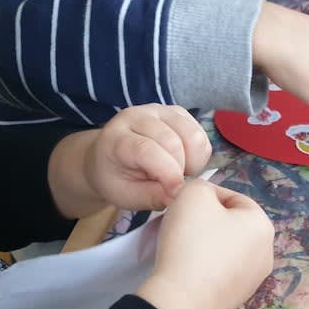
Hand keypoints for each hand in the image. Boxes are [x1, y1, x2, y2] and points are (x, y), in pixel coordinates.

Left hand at [82, 104, 211, 210]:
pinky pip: (201, 133)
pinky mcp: (177, 112)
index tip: (174, 193)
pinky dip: (199, 154)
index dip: (168, 174)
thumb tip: (179, 196)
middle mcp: (138, 117)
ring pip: (194, 135)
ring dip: (194, 161)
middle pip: (174, 142)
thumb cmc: (115, 178)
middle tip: (171, 183)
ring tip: (179, 171)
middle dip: (181, 170)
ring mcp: (159, 111)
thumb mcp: (126, 196)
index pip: (148, 150)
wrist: (107, 156)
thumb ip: (152, 197)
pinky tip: (184, 160)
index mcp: (117, 138)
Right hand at [136, 180, 274, 308]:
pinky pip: (222, 272)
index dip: (207, 195)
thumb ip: (202, 186)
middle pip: (234, 225)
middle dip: (209, 221)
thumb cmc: (192, 240)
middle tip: (183, 224)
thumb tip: (206, 198)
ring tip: (183, 247)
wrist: (182, 300)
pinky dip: (207, 266)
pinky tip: (189, 269)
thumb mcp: (193, 194)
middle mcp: (267, 253)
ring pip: (228, 249)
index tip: (184, 203)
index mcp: (263, 225)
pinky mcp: (238, 298)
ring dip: (208, 244)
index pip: (235, 198)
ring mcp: (255, 279)